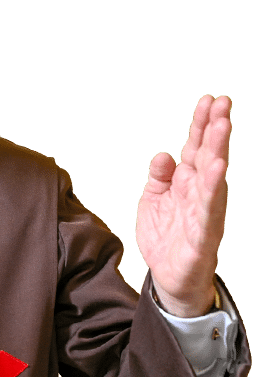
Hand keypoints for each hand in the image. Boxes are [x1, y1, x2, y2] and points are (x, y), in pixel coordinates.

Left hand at [136, 95, 230, 316]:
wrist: (168, 277)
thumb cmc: (166, 235)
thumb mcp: (153, 199)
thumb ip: (159, 175)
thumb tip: (164, 154)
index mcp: (187, 182)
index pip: (195, 147)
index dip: (201, 124)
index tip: (209, 99)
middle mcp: (200, 193)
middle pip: (208, 156)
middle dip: (215, 130)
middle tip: (223, 104)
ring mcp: (204, 213)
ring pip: (214, 178)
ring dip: (218, 152)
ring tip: (222, 128)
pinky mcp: (203, 236)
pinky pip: (209, 210)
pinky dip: (213, 190)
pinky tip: (216, 171)